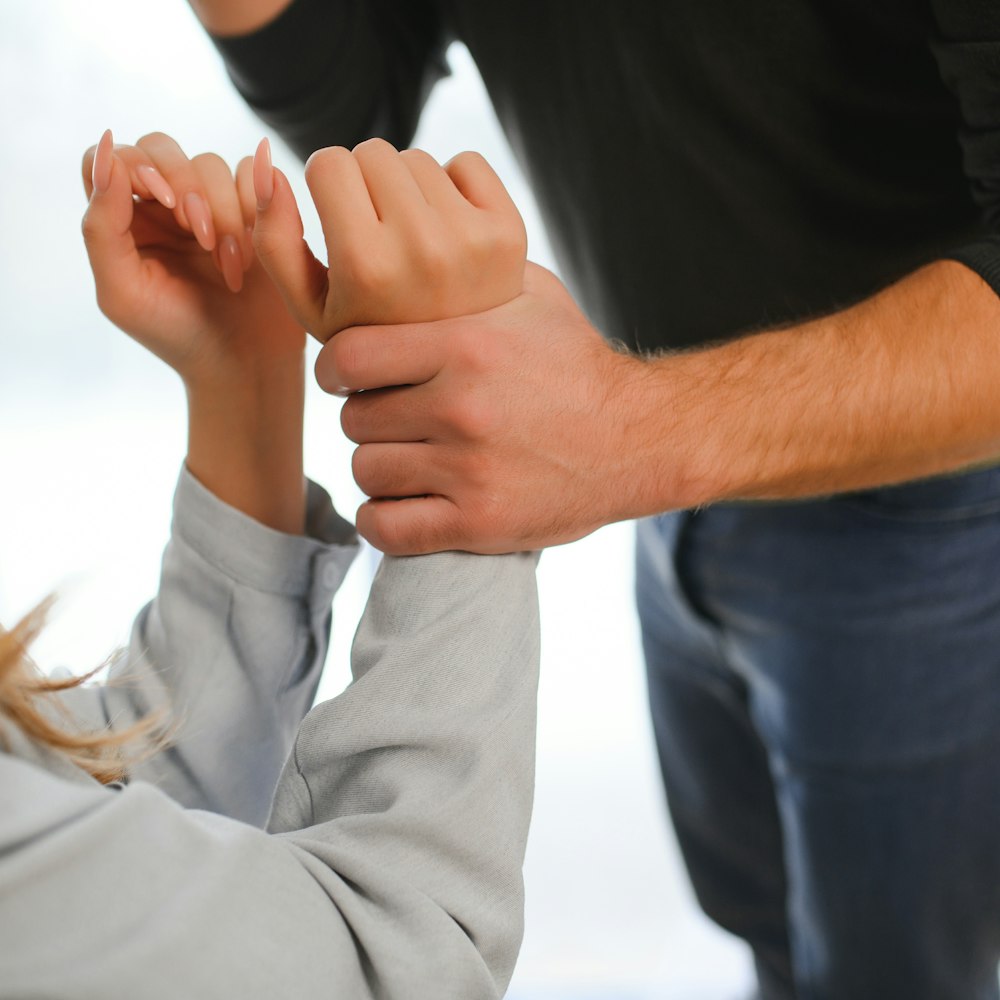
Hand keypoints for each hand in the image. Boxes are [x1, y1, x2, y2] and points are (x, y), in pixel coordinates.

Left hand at [81, 130, 304, 389]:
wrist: (245, 363)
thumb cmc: (178, 335)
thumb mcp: (123, 292)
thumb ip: (101, 228)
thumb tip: (107, 156)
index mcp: (125, 220)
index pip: (115, 159)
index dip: (137, 166)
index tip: (163, 201)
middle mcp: (165, 206)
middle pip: (162, 147)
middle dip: (187, 185)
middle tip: (203, 237)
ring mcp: (211, 205)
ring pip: (211, 163)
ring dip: (225, 214)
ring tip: (231, 267)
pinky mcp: (255, 211)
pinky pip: (256, 173)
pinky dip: (258, 207)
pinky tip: (255, 254)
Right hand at [251, 137, 526, 341]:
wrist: (459, 371)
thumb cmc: (372, 333)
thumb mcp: (310, 306)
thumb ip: (273, 240)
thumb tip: (264, 161)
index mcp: (365, 267)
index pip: (328, 162)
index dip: (328, 186)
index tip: (340, 217)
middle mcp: (420, 249)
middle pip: (372, 151)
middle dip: (366, 182)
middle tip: (378, 231)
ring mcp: (470, 239)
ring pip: (417, 157)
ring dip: (408, 186)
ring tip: (413, 238)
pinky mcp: (508, 230)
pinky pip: (466, 162)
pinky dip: (454, 185)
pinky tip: (449, 231)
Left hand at [314, 263, 647, 553]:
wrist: (639, 439)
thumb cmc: (577, 365)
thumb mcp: (531, 297)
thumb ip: (466, 275)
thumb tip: (409, 240)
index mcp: (467, 347)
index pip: (349, 358)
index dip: (334, 368)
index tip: (344, 376)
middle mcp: (462, 408)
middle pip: (355, 419)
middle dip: (365, 417)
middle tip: (391, 419)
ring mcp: (469, 471)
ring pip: (367, 471)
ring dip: (378, 467)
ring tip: (405, 459)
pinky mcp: (479, 523)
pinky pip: (386, 528)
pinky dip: (381, 520)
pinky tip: (399, 505)